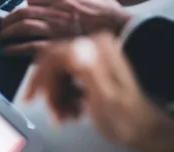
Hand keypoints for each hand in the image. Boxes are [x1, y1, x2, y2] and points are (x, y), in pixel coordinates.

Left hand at [0, 0, 131, 55]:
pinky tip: (7, 51)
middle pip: (22, 11)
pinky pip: (29, 47)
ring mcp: (54, 29)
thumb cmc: (111, 15)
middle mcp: (54, 11)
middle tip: (3, 25)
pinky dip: (15, 49)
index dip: (26, 3)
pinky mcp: (57, 46)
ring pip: (22, 27)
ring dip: (7, 33)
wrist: (120, 30)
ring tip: (0, 38)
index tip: (25, 9)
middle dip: (9, 19)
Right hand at [25, 33, 173, 150]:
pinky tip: (73, 110)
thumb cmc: (126, 117)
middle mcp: (94, 45)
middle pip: (54, 64)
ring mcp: (92, 54)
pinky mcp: (91, 65)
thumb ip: (89, 70)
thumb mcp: (104, 96)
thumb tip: (74, 47)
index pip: (53, 55)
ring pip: (58, 72)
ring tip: (66, 116)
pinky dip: (65, 96)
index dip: (39, 77)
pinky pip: (66, 78)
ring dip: (58, 97)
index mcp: (96, 47)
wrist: (142, 128)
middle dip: (51, 92)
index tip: (32, 96)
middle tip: (54, 113)